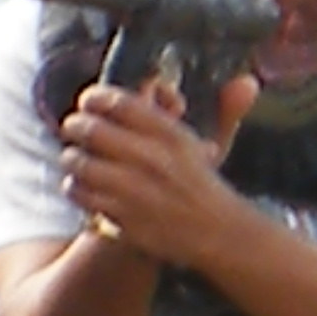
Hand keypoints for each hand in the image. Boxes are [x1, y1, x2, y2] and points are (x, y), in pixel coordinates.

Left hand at [59, 74, 258, 265]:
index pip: (118, 102)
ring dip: (72, 157)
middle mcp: (150, 159)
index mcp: (169, 134)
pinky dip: (74, 185)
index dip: (95, 98)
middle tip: (72, 127)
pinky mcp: (121, 215)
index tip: (88, 101)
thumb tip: (245, 81)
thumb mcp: (210, 142)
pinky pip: (81, 192)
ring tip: (74, 157)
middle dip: (75, 125)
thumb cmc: (204, 186)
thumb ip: (213, 108)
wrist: (217, 235)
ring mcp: (134, 189)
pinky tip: (80, 184)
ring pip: (80, 161)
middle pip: (91, 129)